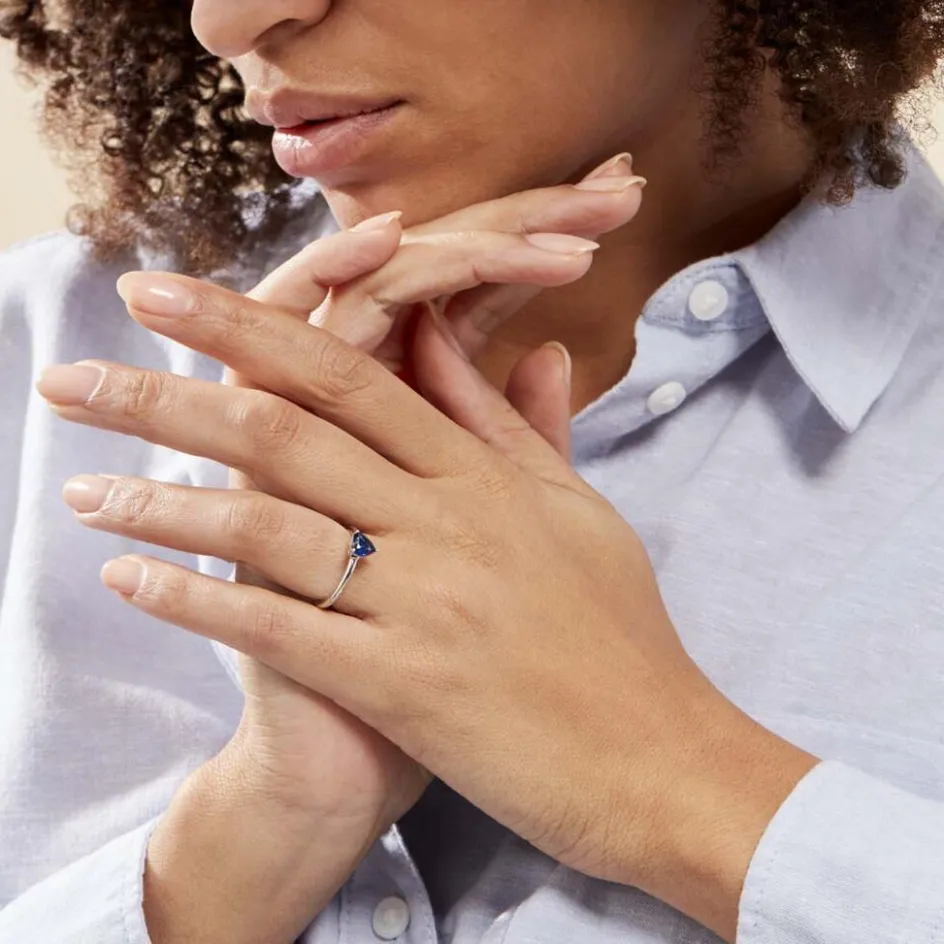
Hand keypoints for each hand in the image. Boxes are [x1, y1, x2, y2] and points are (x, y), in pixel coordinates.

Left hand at [39, 283, 816, 939]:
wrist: (661, 759)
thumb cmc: (621, 637)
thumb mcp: (576, 514)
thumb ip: (514, 427)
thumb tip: (471, 340)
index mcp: (486, 476)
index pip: (354, 374)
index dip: (253, 327)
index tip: (168, 298)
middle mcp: (448, 522)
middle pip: (288, 431)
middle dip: (170, 396)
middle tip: (76, 376)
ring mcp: (424, 602)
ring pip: (268, 523)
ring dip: (158, 500)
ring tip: (78, 482)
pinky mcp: (405, 686)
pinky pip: (280, 629)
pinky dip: (197, 600)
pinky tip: (127, 579)